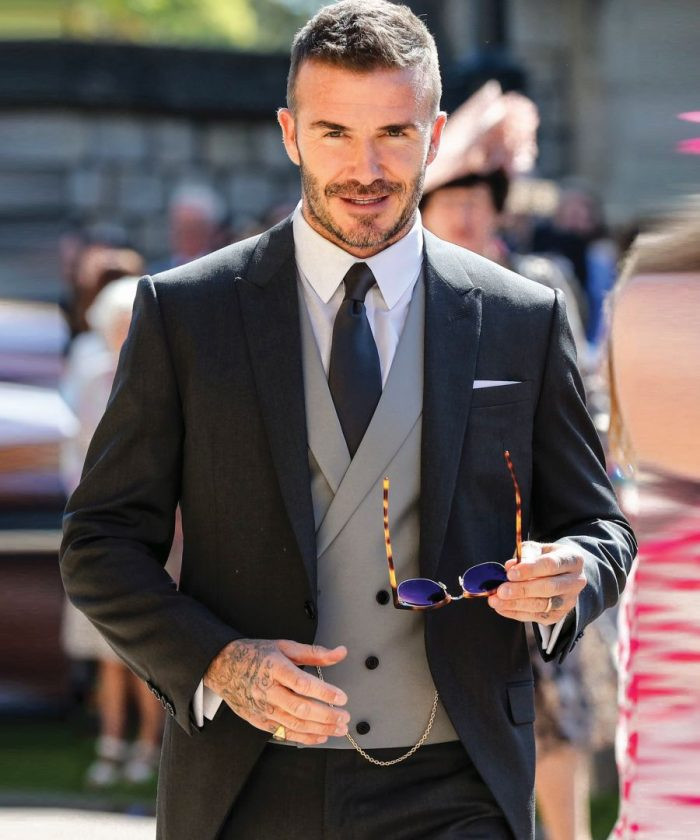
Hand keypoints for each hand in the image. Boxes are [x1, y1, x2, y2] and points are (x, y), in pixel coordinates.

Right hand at [203, 638, 349, 744]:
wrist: (223, 666)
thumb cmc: (255, 655)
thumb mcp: (284, 646)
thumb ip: (314, 653)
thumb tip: (339, 653)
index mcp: (275, 668)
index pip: (302, 684)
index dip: (323, 693)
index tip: (342, 698)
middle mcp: (268, 690)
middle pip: (300, 708)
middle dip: (326, 716)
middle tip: (345, 718)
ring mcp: (262, 708)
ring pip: (293, 724)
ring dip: (319, 729)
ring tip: (338, 729)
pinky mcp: (258, 720)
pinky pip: (283, 733)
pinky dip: (303, 737)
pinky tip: (319, 736)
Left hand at [487, 541, 585, 624]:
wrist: (562, 573)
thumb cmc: (546, 557)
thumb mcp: (537, 549)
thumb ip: (524, 555)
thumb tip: (510, 566)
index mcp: (573, 560)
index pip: (551, 565)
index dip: (530, 569)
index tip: (510, 573)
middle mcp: (575, 581)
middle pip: (548, 588)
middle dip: (522, 590)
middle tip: (501, 590)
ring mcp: (569, 600)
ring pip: (542, 605)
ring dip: (516, 604)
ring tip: (496, 600)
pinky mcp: (559, 615)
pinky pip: (536, 616)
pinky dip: (516, 613)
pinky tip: (501, 607)